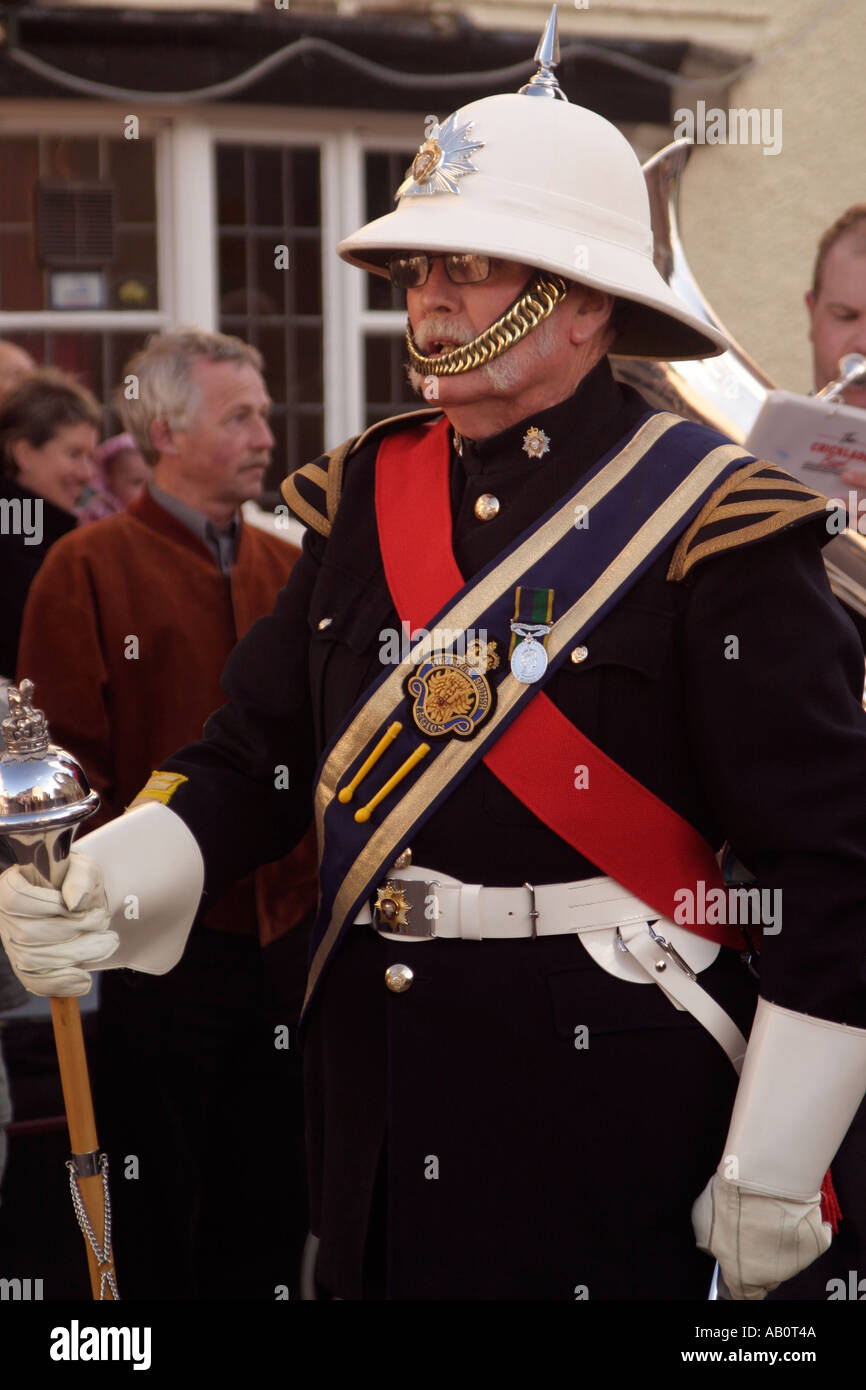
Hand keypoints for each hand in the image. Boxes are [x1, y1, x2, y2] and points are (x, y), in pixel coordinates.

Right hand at [0, 855, 118, 996]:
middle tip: (105, 927)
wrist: (79, 898)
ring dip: (75, 955)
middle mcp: (6, 918)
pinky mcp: (26, 966)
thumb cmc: (75, 880)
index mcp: (11, 886)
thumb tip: (75, 902)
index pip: (17, 899)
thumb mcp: (82, 868)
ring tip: (106, 944)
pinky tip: (83, 981)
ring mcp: (13, 944)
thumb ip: (79, 878)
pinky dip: (61, 983)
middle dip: (72, 933)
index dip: (49, 907)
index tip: (78, 907)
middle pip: (28, 934)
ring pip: (34, 960)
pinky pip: (36, 982)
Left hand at [693, 1172, 831, 1299]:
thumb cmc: (731, 1200)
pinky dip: (803, 1228)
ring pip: (788, 1257)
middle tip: (749, 1232)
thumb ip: (709, 1241)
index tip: (734, 1271)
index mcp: (743, 1277)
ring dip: (779, 1242)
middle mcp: (774, 1275)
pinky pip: (811, 1238)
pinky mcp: (818, 1241)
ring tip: (768, 1214)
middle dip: (759, 1259)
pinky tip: (792, 1212)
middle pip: (767, 1276)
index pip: (743, 1295)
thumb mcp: (702, 1221)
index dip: (737, 1284)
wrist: (765, 1178)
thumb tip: (711, 1244)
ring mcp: (799, 1260)